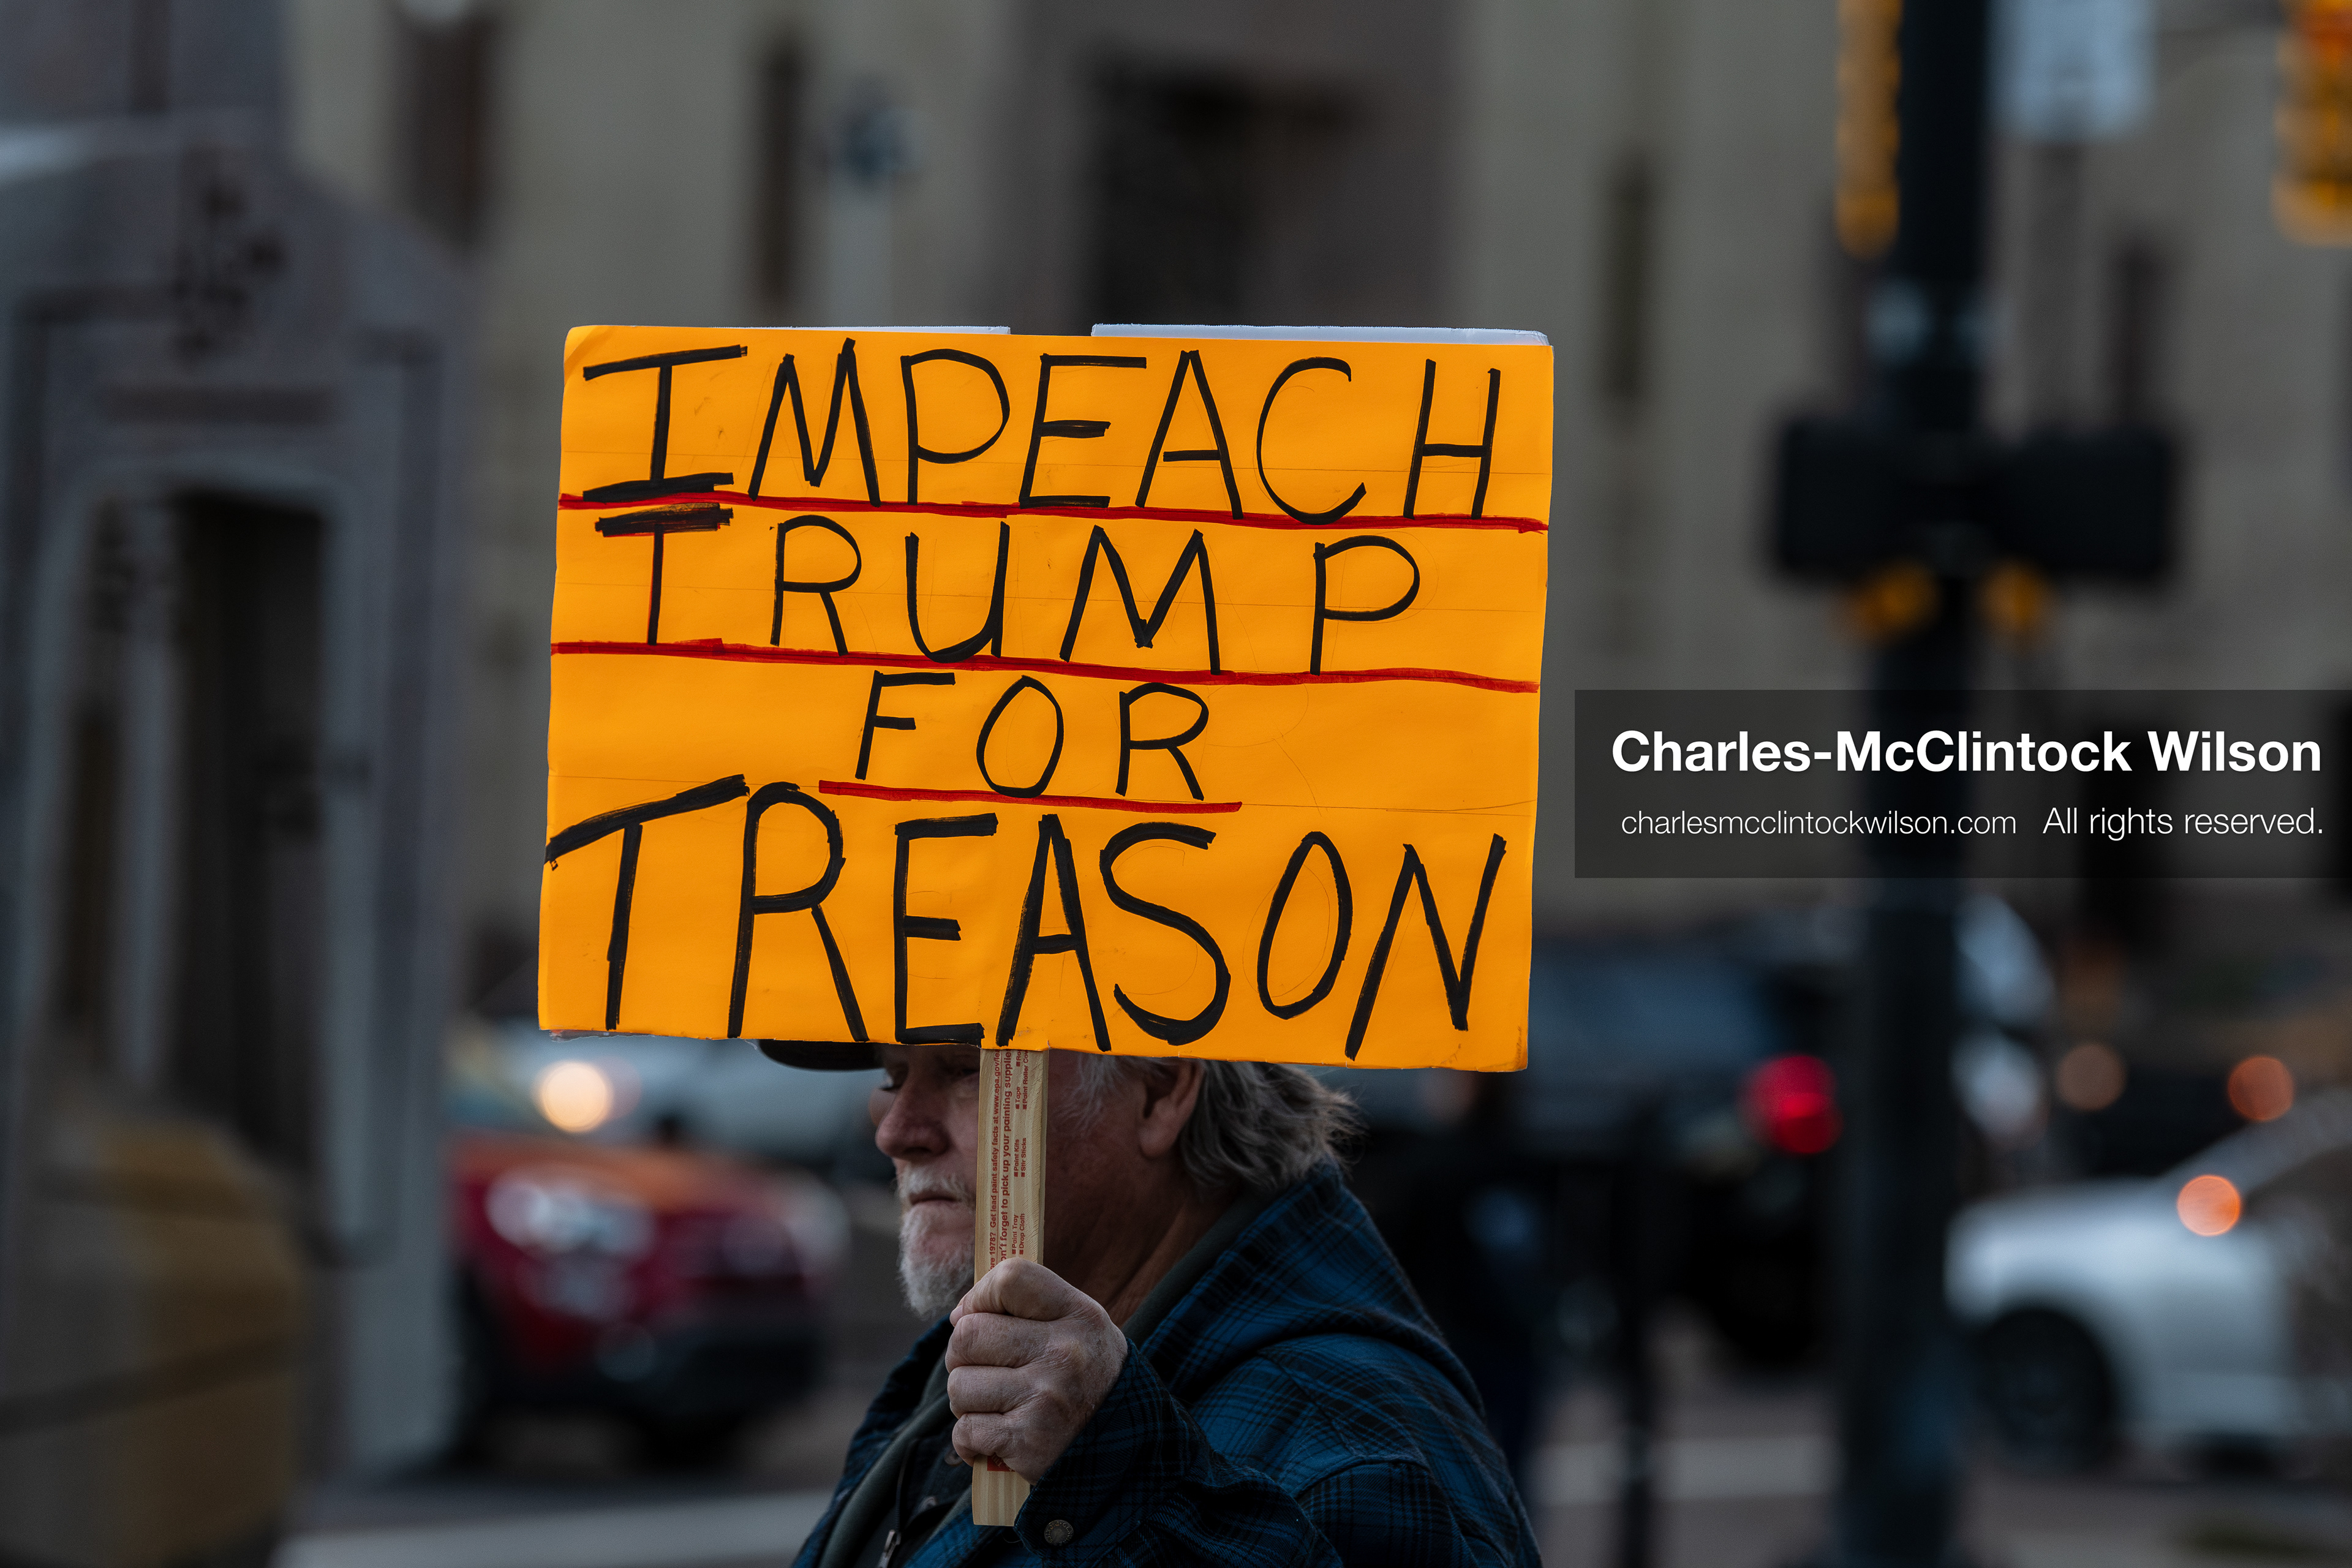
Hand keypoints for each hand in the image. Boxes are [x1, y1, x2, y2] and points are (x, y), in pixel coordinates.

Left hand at [944, 1257, 1126, 1480]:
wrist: (1125, 1449)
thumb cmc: (1087, 1379)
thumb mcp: (1080, 1328)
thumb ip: (1029, 1308)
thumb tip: (959, 1315)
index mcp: (1079, 1315)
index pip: (1010, 1278)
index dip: (981, 1295)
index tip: (979, 1315)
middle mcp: (1064, 1353)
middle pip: (968, 1334)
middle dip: (962, 1355)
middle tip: (982, 1369)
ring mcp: (1045, 1398)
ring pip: (959, 1385)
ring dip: (965, 1401)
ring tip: (994, 1407)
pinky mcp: (1027, 1441)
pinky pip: (965, 1430)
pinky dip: (968, 1439)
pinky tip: (993, 1440)